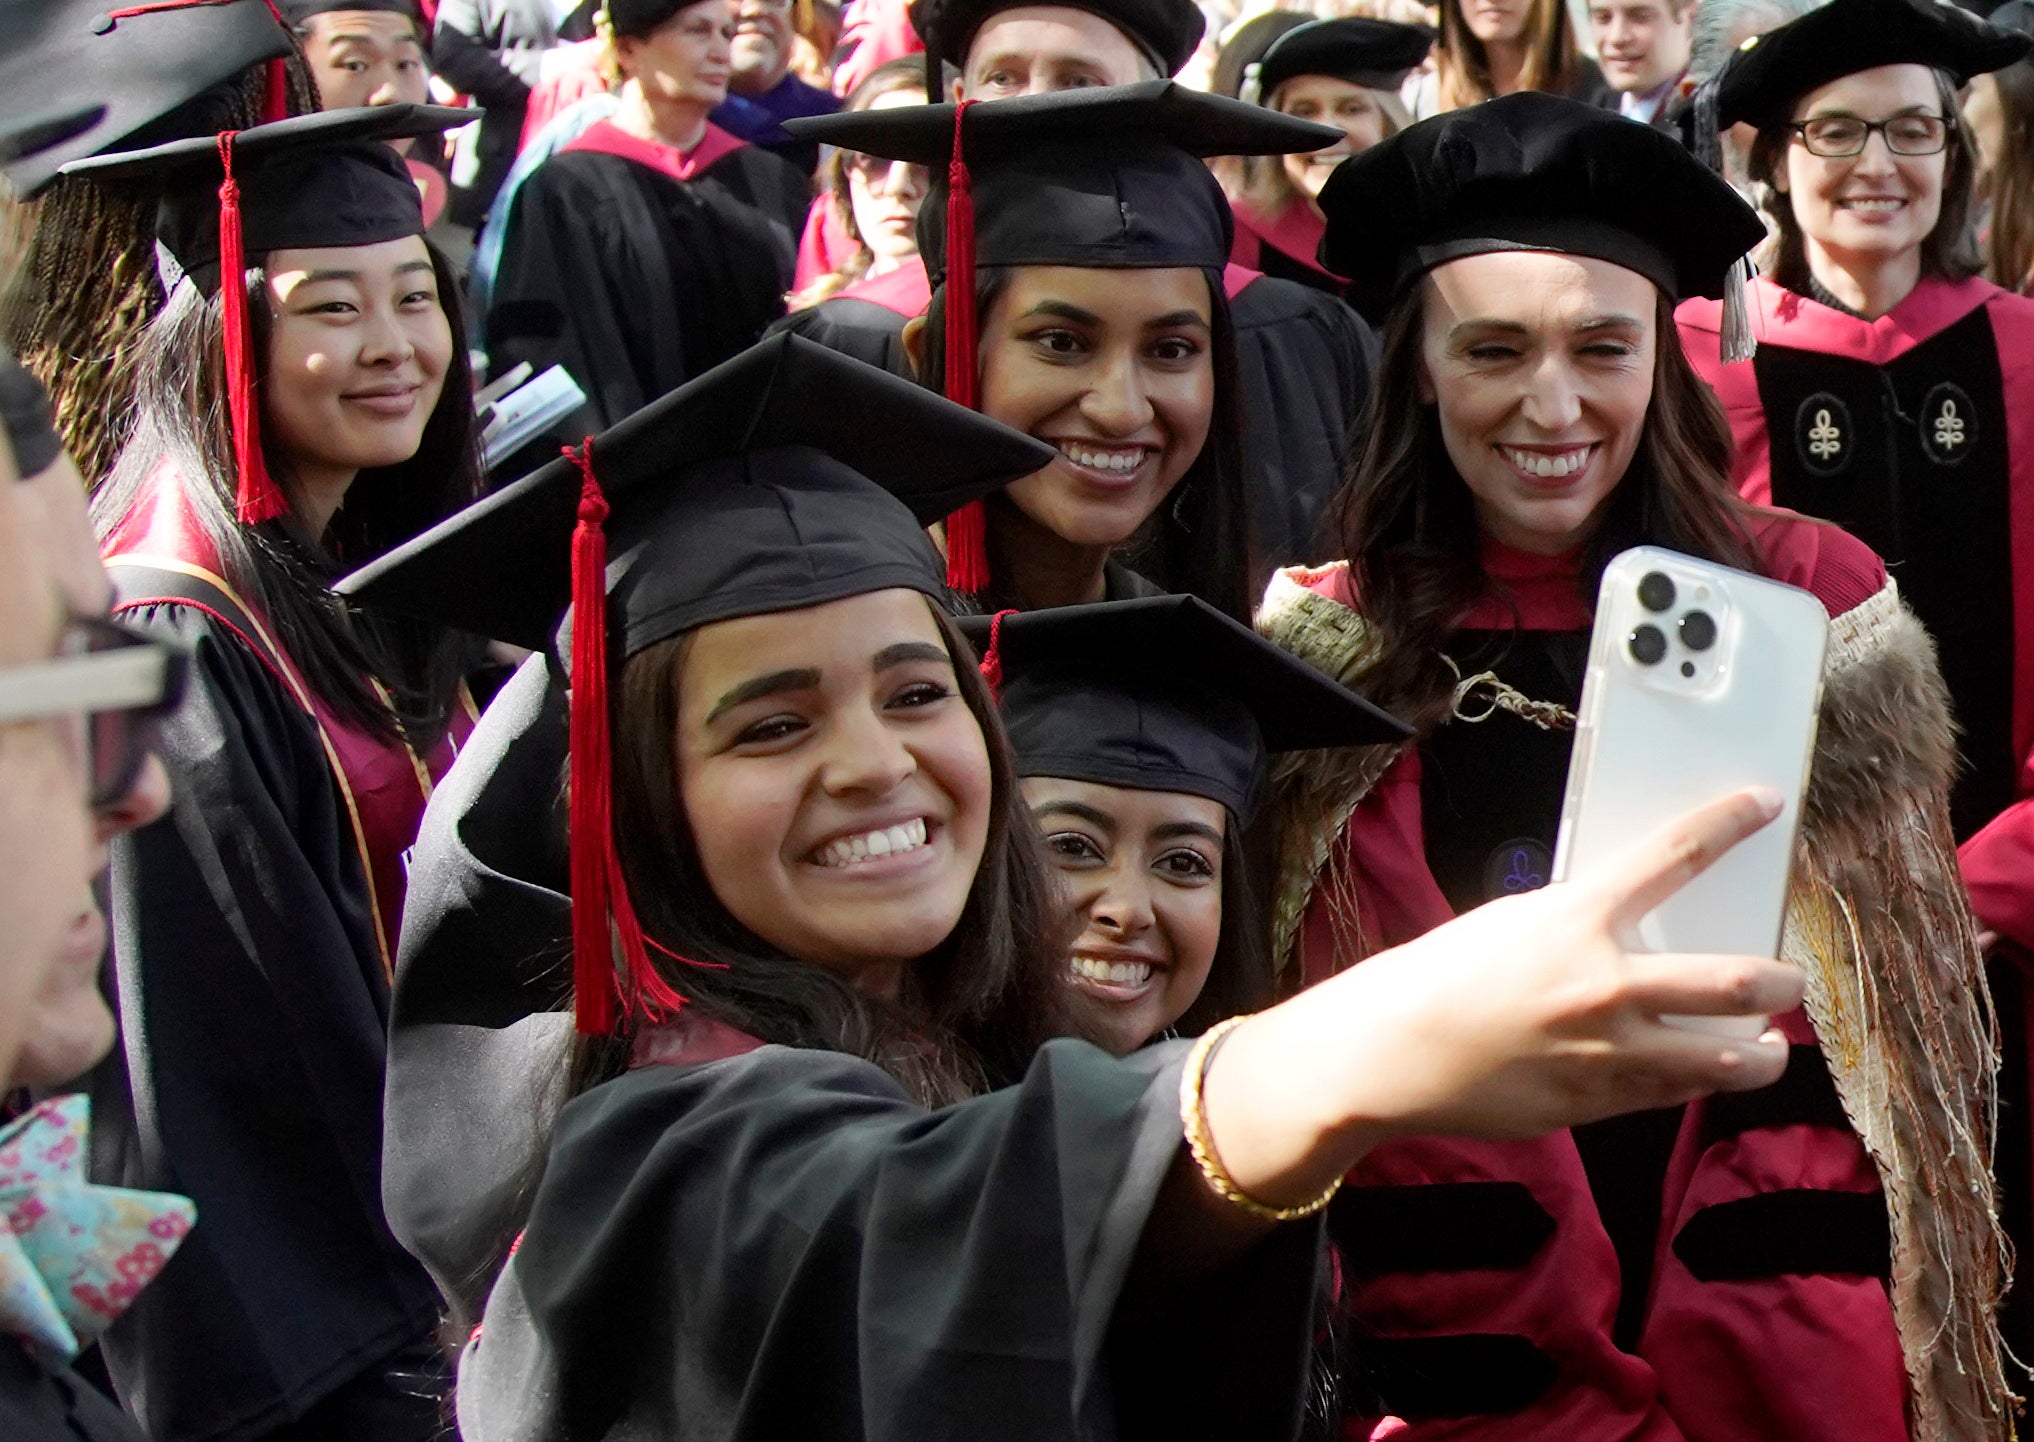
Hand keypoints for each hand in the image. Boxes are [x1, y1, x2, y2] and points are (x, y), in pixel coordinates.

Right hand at [1202, 788, 1803, 1209]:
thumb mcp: (1513, 923)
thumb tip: (1638, 926)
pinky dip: (1694, 1078)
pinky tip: (1698, 1070)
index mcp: (1576, 919)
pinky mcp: (1598, 1100)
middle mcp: (1604, 983)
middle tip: (1785, 978)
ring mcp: (1608, 1050)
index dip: (1728, 822)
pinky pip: (1673, 1091)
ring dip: (1759, 1051)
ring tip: (1764, 1046)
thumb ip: (1581, 924)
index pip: (1673, 855)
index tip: (1763, 803)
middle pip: (1737, 979)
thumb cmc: (1442, 978)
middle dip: (1779, 980)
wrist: (1394, 1053)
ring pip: (1726, 1057)